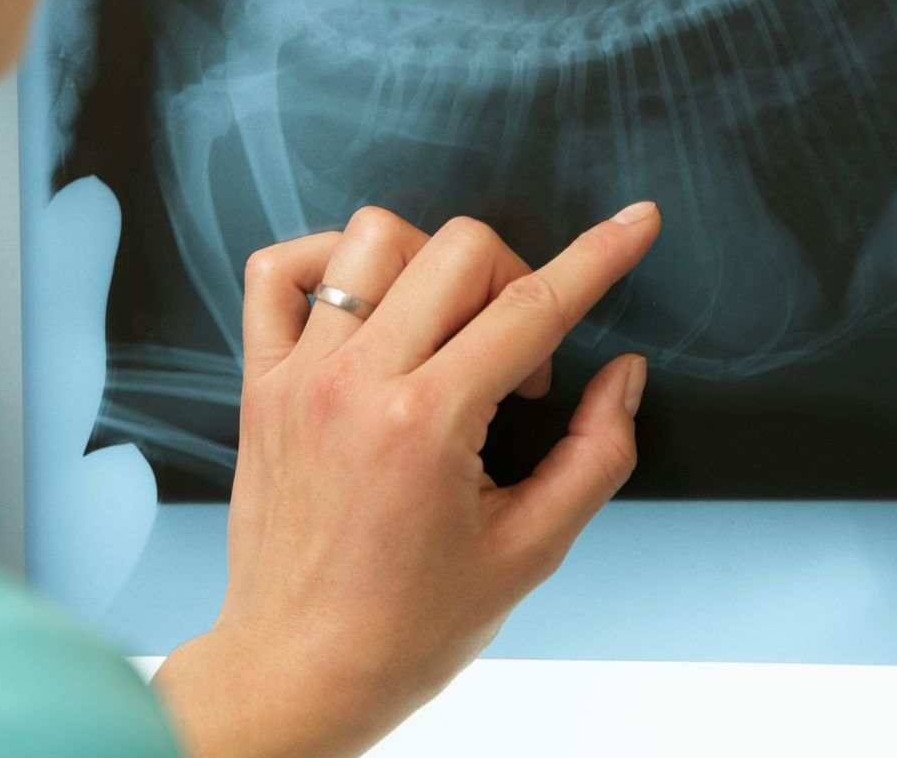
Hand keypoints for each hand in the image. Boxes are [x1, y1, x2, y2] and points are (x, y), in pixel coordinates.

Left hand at [151, 202, 660, 756]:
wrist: (299, 671)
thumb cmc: (408, 628)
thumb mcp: (531, 553)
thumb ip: (595, 454)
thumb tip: (623, 375)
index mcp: (426, 425)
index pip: (533, 307)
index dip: (600, 257)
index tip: (636, 224)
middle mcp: (356, 383)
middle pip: (459, 251)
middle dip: (517, 281)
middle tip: (519, 363)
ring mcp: (299, 376)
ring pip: (373, 239)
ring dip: (432, 265)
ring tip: (447, 333)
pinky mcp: (260, 382)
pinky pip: (279, 271)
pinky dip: (329, 262)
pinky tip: (370, 307)